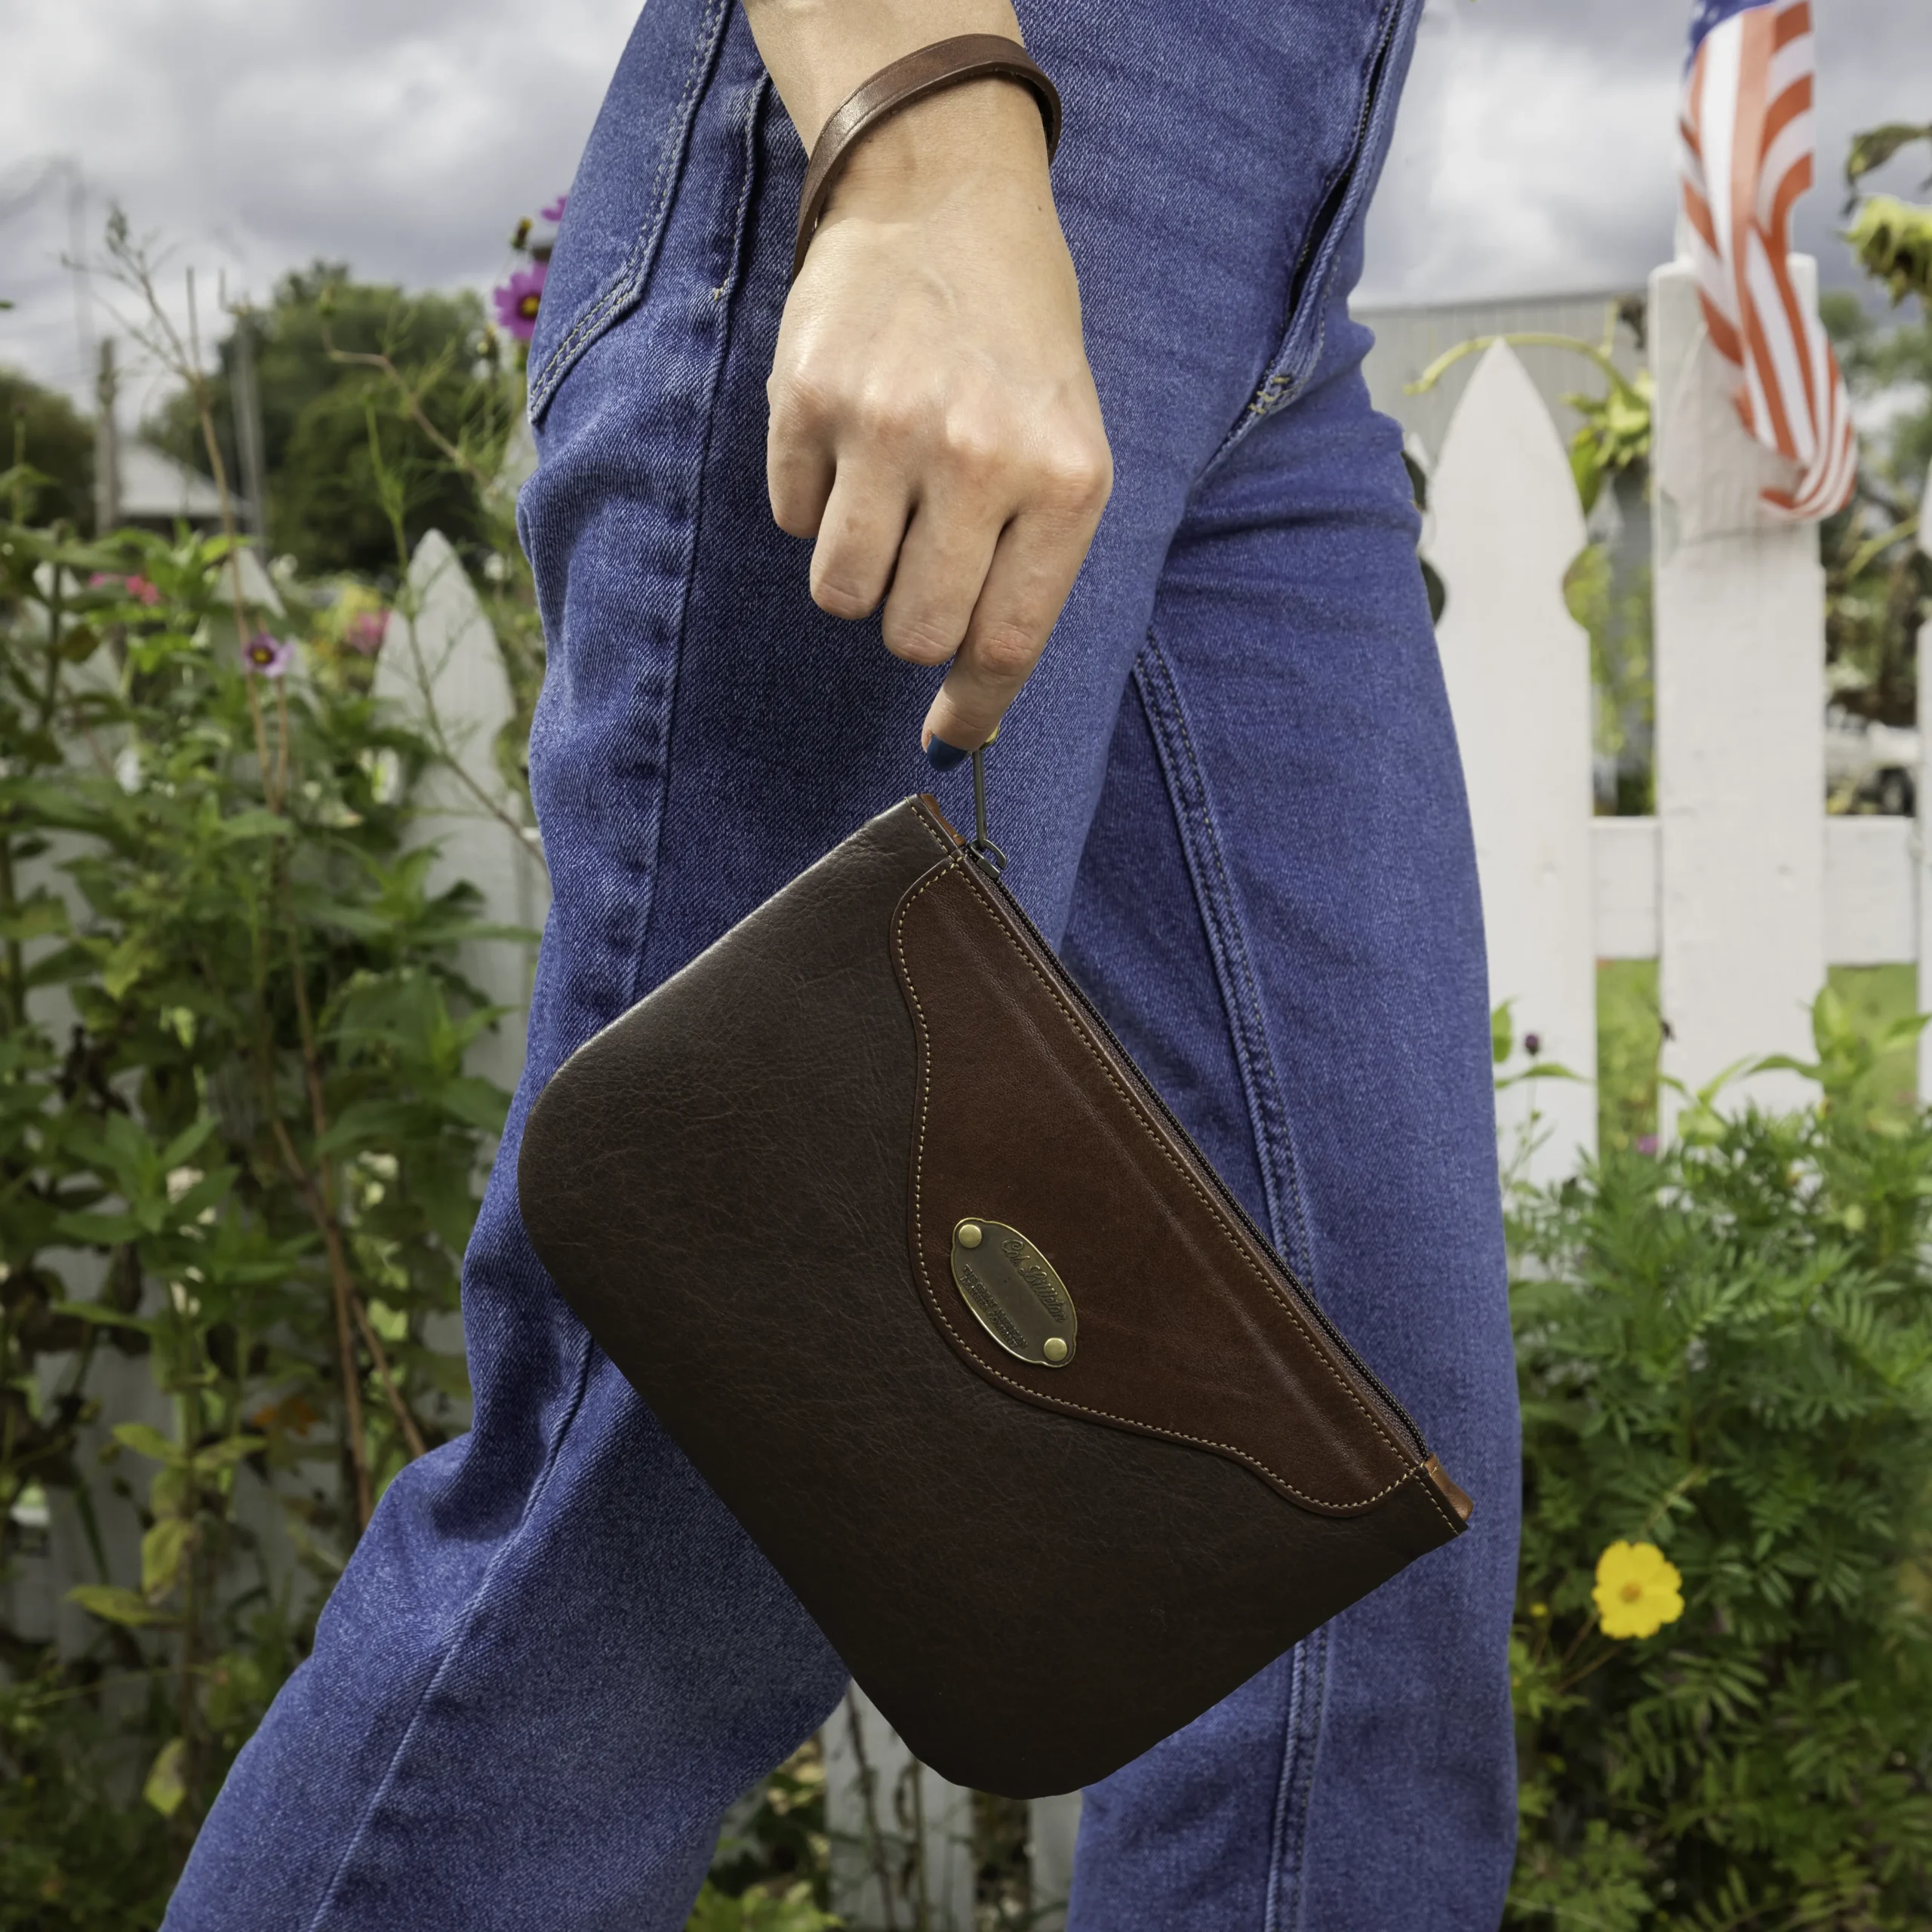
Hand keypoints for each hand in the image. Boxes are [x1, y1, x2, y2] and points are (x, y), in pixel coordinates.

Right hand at [763, 73, 1111, 756]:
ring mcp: (888, 425)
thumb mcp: (1065, 442)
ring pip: (842, 590)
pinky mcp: (809, 397)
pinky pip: (793, 517)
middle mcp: (979, 456)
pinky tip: (849, 436)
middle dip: (909, 622)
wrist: (944, 199)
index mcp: (1063, 478)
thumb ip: (1028, 565)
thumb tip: (965, 709)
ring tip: (883, 500)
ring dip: (855, 571)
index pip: (1006, 641)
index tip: (947, 737)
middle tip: (920, 563)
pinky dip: (815, 499)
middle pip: (912, 631)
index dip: (971, 707)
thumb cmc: (1016, 341)